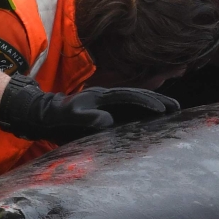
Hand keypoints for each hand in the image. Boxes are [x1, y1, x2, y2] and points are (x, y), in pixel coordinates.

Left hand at [0, 76, 177, 143]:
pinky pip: (127, 113)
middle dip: (158, 101)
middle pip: (137, 96)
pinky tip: (152, 123)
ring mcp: (106, 104)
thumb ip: (86, 118)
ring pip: (134, 104)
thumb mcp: (67, 117)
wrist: (40, 114)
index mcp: (101, 96)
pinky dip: (142, 115)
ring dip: (153, 107)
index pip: (130, 97)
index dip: (147, 103)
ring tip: (172, 112)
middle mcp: (107, 97)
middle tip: (178, 108)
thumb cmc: (54, 117)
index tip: (164, 110)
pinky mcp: (104, 113)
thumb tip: (108, 121)